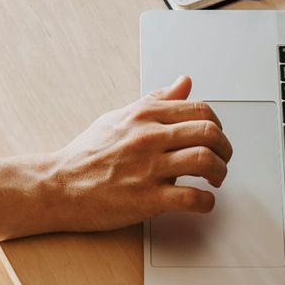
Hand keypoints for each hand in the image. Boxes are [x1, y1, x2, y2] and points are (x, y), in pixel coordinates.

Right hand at [38, 76, 231, 230]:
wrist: (59, 185)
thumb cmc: (87, 153)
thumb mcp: (120, 116)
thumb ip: (157, 100)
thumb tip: (184, 82)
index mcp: (144, 115)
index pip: (199, 109)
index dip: (216, 123)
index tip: (215, 136)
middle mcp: (149, 137)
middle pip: (209, 132)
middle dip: (225, 147)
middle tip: (222, 158)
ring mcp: (148, 168)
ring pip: (205, 160)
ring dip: (220, 172)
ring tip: (215, 179)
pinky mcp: (147, 199)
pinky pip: (191, 198)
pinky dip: (207, 202)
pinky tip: (203, 202)